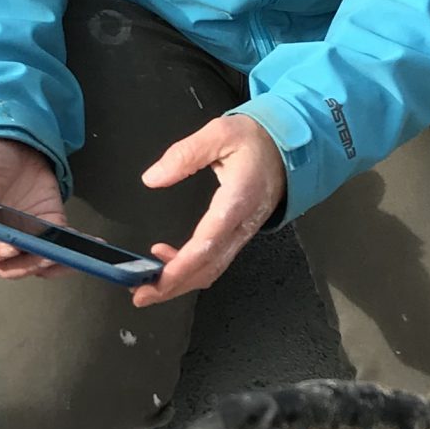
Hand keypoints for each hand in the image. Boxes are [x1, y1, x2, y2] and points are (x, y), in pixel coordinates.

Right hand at [0, 137, 67, 279]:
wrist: (13, 141)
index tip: (10, 246)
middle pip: (9, 265)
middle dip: (28, 263)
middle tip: (46, 255)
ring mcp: (24, 235)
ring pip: (36, 263)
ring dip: (53, 265)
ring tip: (71, 258)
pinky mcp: (47, 227)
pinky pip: (60, 247)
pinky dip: (75, 251)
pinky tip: (91, 247)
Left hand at [132, 114, 284, 306]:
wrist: (289, 149)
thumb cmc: (257, 140)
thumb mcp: (220, 134)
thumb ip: (185, 155)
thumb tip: (153, 178)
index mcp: (237, 201)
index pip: (208, 243)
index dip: (181, 266)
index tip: (155, 279)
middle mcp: (242, 225)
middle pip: (208, 268)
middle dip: (174, 286)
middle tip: (140, 294)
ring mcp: (242, 233)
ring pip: (212, 269)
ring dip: (180, 283)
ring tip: (148, 285)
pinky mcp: (238, 234)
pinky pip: (215, 260)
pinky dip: (191, 270)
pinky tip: (168, 262)